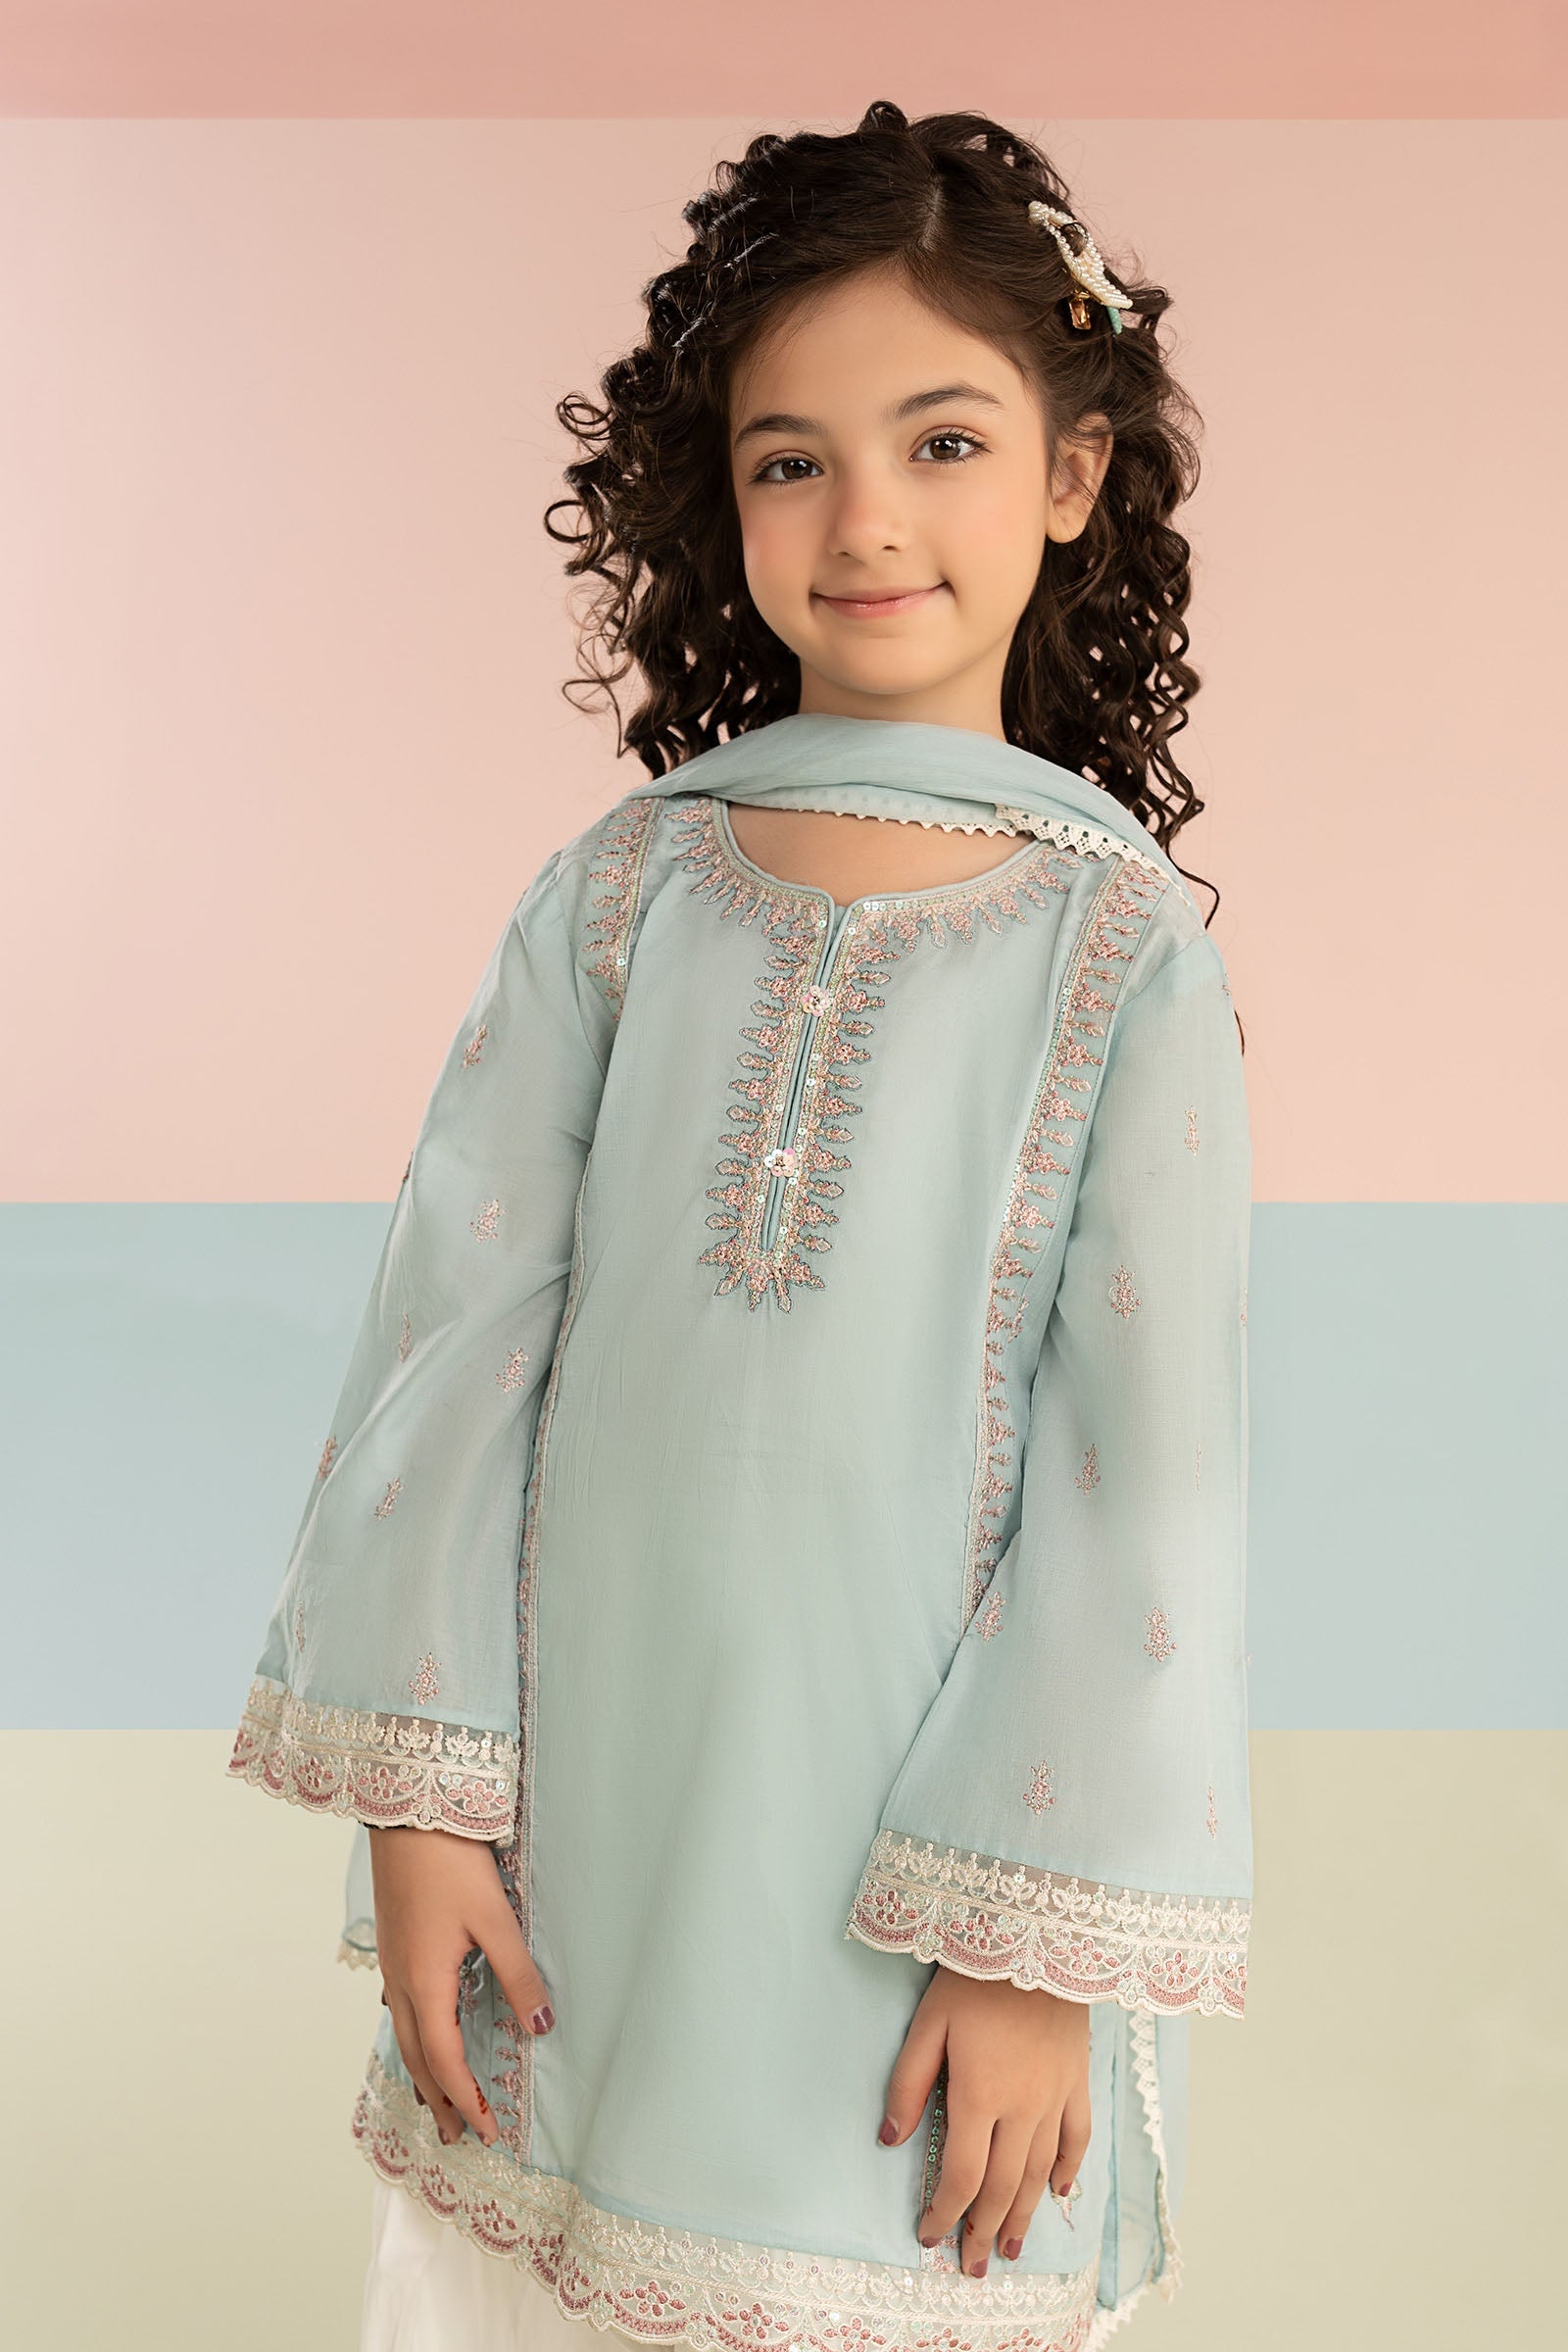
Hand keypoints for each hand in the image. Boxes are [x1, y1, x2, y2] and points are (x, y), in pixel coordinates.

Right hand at [369, 1823, 554, 2149]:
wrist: (407, 1814)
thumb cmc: (450, 1863)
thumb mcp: (495, 1919)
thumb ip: (519, 1974)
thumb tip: (540, 2026)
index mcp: (424, 1985)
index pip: (445, 2060)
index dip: (467, 2099)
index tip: (487, 2131)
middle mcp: (400, 1982)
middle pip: (416, 2057)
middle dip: (439, 2100)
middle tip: (456, 2136)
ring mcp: (391, 1963)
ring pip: (402, 2033)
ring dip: (422, 2071)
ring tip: (437, 2101)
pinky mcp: (392, 1944)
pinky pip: (396, 2008)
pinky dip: (411, 2035)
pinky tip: (420, 2029)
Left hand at [879, 1966, 1090, 2272]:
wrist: (1039, 1935)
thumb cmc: (975, 1974)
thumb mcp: (928, 2022)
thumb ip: (909, 2083)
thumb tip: (889, 2138)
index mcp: (981, 2094)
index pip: (963, 2175)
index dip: (944, 2211)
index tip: (928, 2235)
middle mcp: (1023, 2107)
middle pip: (1004, 2187)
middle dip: (985, 2231)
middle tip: (973, 2267)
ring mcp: (1056, 2096)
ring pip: (1041, 2173)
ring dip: (1025, 2216)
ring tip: (1012, 2249)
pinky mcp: (1077, 2080)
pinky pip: (1078, 2137)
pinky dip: (1069, 2170)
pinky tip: (1058, 2193)